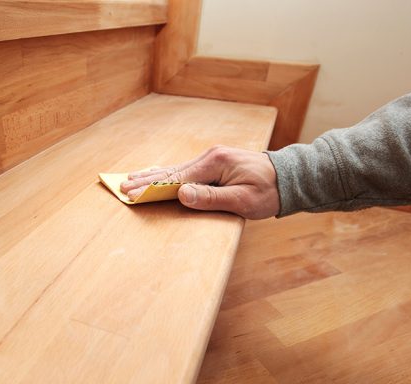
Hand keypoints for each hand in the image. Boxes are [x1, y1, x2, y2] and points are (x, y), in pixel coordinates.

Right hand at [120, 145, 279, 218]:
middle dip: (145, 181)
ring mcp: (211, 158)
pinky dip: (167, 174)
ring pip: (175, 169)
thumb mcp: (243, 200)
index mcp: (215, 163)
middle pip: (171, 171)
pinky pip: (185, 169)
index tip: (132, 194)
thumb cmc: (269, 191)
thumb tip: (181, 195)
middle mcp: (210, 156)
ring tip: (130, 179)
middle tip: (122, 187)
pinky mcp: (214, 163)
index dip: (153, 189)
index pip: (177, 179)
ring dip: (152, 176)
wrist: (288, 177)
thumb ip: (211, 198)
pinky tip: (155, 174)